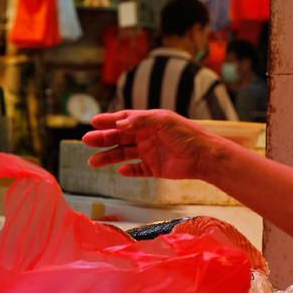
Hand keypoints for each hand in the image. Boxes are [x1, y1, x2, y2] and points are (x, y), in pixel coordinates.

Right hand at [81, 109, 228, 180]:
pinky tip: (121, 171)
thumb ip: (140, 121)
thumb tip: (119, 124)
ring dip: (109, 157)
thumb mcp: (163, 121)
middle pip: (119, 138)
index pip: (124, 120)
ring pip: (123, 155)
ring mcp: (149, 153)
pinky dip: (128, 171)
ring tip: (93, 162)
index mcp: (148, 122)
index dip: (108, 121)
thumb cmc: (186, 134)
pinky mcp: (154, 169)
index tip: (94, 122)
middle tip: (87, 141)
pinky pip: (137, 170)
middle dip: (103, 139)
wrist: (204, 156)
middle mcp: (146, 137)